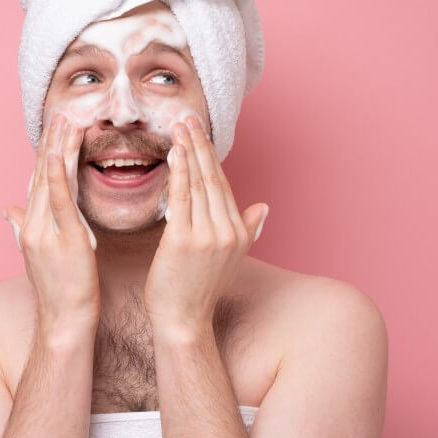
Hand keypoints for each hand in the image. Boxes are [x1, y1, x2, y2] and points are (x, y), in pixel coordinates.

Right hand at [5, 113, 99, 334]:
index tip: (54, 129)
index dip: (44, 154)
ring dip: (58, 149)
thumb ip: (22, 228)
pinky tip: (59, 153)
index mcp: (30, 227)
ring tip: (68, 121)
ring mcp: (46, 232)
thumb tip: (7, 209)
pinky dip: (56, 176)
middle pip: (41, 176)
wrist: (64, 321)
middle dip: (52, 143)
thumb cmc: (59, 290)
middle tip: (62, 113)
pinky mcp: (64, 239)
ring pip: (50, 182)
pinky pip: (60, 202)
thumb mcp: (39, 255)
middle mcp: (33, 226)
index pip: (37, 183)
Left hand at [144, 115, 268, 336]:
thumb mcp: (231, 258)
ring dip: (189, 151)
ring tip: (179, 127)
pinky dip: (179, 173)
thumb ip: (248, 230)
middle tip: (188, 117)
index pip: (223, 185)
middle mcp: (228, 231)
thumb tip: (263, 207)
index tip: (200, 132)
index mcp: (240, 232)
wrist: (183, 320)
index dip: (211, 157)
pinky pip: (182, 198)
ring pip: (198, 184)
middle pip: (213, 178)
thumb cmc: (198, 289)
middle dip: (200, 144)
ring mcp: (208, 236)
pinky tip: (175, 153)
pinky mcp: (185, 241)